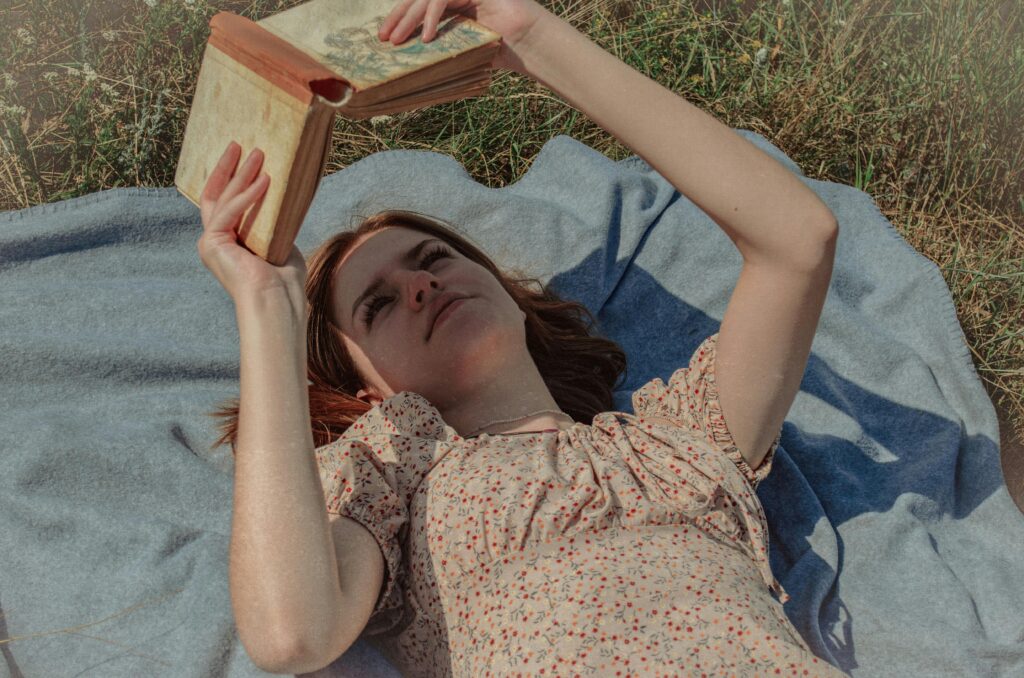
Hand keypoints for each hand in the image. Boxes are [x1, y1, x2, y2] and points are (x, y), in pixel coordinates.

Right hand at [197, 141, 306, 302]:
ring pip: (223, 199)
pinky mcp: (211, 243)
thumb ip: (274, 224)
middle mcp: (213, 241)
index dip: (229, 178)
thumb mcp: (280, 243)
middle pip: (216, 195)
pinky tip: (265, 180)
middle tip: (240, 143)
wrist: (277, 302)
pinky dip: (247, 195)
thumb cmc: (284, 281)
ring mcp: (210, 243)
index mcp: (227, 242)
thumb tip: (283, 200)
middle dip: (228, 167)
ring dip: (241, 174)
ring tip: (258, 153)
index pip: (223, 203)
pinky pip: (230, 212)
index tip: (240, 155)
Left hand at [377, 0, 548, 72]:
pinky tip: (426, 37)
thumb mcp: (462, 51)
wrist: (528, 44)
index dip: (400, 19)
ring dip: (409, 18)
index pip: (419, 7)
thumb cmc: (501, 51)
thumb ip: (440, 52)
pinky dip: (431, 16)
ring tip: (398, 40)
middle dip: (398, 17)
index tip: (385, 37)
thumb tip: (413, 70)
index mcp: (453, 6)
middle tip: (384, 38)